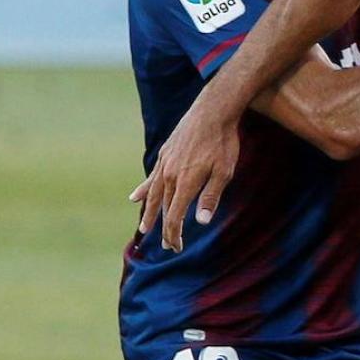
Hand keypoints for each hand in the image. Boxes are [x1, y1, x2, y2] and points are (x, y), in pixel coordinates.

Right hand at [129, 101, 239, 251]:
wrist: (212, 111)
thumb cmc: (223, 143)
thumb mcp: (224, 172)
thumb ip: (211, 197)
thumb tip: (200, 222)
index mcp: (185, 183)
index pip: (174, 218)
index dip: (174, 235)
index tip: (177, 247)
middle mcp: (170, 176)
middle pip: (163, 209)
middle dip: (165, 229)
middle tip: (167, 245)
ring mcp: (165, 164)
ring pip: (154, 194)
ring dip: (150, 212)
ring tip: (144, 227)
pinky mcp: (164, 154)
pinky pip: (152, 177)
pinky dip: (144, 189)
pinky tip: (135, 197)